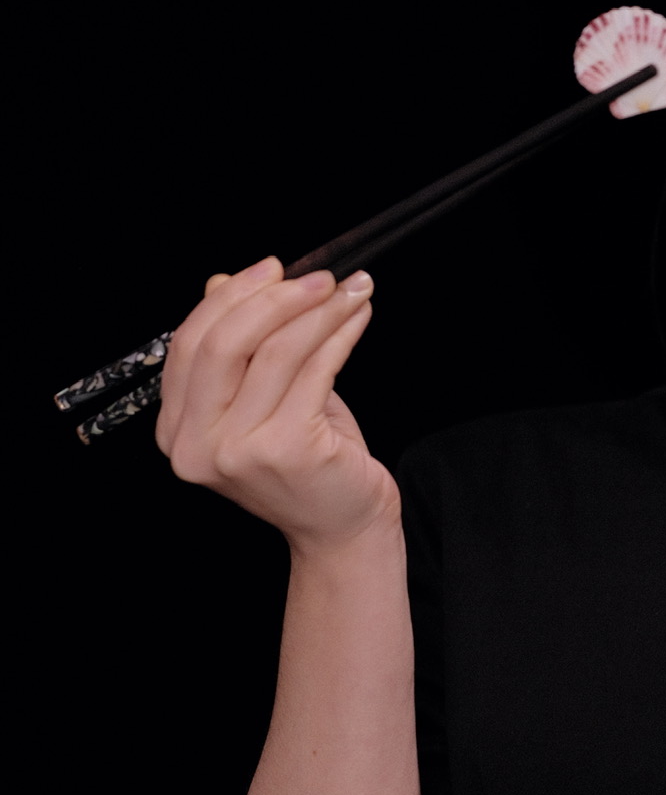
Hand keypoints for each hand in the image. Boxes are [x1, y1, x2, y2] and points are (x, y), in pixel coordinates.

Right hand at [157, 256, 399, 550]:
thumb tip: (222, 280)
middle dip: (274, 298)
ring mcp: (238, 451)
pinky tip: (358, 318)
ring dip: (320, 311)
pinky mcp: (287, 450)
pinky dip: (341, 335)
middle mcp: (196, 445)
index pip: (190, 345)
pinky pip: (315, 371)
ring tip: (352, 290)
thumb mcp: (262, 399)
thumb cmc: (306, 460)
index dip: (231, 298)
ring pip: (276, 351)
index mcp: (177, 430)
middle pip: (225, 343)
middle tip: (320, 277)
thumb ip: (238, 347)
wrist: (342, 527)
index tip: (273, 267)